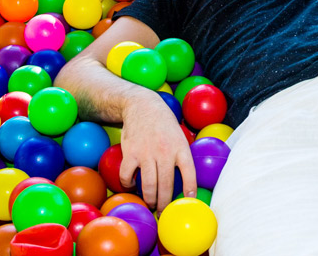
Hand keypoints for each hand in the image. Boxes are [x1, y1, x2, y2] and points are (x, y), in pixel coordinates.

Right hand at [119, 94, 196, 212]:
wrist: (143, 106)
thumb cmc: (164, 124)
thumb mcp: (179, 135)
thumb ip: (181, 154)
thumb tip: (187, 178)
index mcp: (181, 148)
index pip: (189, 172)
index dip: (190, 188)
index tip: (189, 200)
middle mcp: (165, 152)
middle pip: (166, 185)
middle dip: (165, 203)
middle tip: (163, 212)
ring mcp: (147, 153)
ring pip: (148, 184)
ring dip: (149, 198)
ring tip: (151, 204)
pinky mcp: (131, 153)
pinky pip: (127, 175)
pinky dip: (128, 184)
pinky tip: (131, 185)